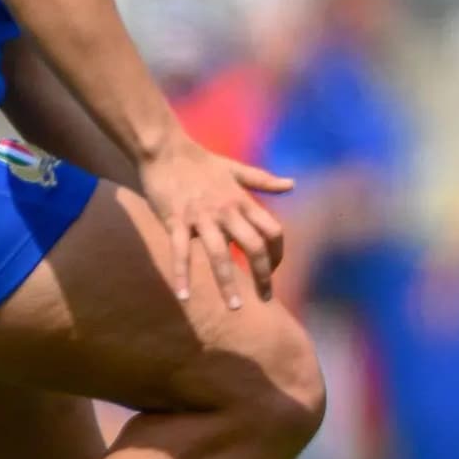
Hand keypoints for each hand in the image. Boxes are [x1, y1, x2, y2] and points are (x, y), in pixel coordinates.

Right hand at [140, 135, 290, 308]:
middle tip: (265, 298)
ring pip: (219, 255)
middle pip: (253, 247)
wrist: (165, 150)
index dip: (278, 253)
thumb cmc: (202, 162)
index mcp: (242, 201)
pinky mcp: (175, 221)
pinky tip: (184, 296)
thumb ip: (264, 181)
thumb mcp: (237, 170)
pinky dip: (181, 275)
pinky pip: (180, 252)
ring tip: (233, 308)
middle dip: (262, 275)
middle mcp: (226, 211)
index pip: (272, 231)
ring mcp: (201, 217)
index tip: (274, 270)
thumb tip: (292, 184)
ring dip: (227, 283)